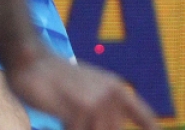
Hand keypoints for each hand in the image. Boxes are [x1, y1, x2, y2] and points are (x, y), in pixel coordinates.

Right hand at [6, 52, 158, 129]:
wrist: (33, 61)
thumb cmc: (58, 79)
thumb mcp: (88, 89)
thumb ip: (103, 106)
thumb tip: (112, 126)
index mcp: (116, 89)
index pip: (142, 114)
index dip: (151, 127)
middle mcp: (111, 95)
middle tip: (77, 121)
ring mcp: (95, 102)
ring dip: (81, 127)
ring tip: (71, 118)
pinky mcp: (77, 109)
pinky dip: (70, 129)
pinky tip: (62, 121)